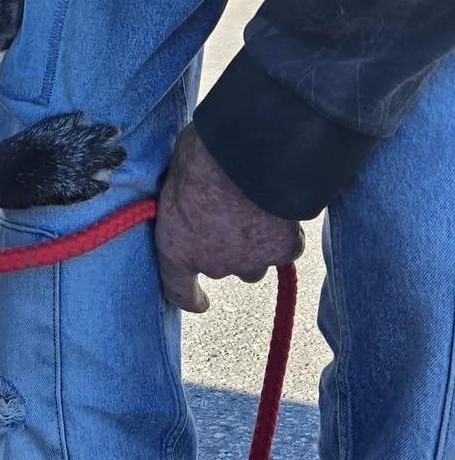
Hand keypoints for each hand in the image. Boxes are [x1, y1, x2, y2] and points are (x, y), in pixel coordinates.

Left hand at [155, 125, 304, 312]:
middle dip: (225, 247)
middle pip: (223, 268)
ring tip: (254, 212)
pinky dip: (284, 232)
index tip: (200, 303)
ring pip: (256, 263)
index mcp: (176, 248)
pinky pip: (287, 247)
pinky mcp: (284, 250)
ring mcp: (251, 261)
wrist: (244, 156)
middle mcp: (214, 264)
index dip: (190, 299)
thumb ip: (180, 195)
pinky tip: (282, 210)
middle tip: (228, 216)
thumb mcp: (173, 176)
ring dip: (254, 245)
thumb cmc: (198, 159)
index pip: (178, 290)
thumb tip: (186, 185)